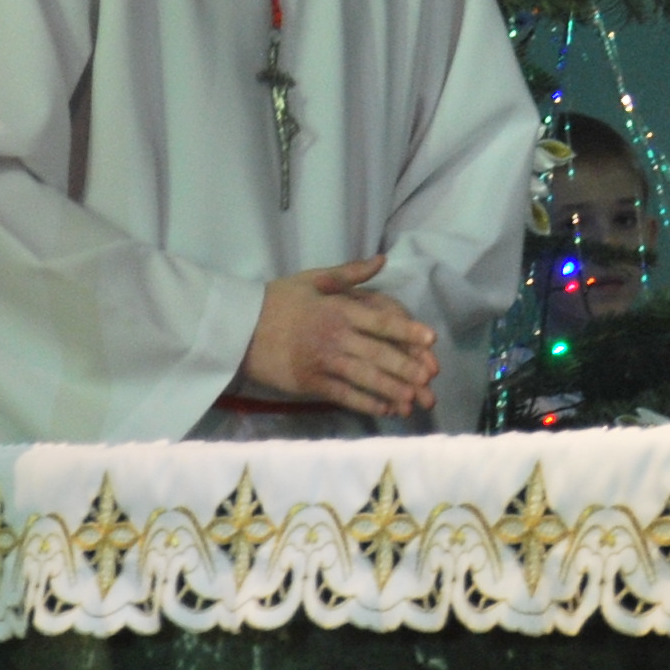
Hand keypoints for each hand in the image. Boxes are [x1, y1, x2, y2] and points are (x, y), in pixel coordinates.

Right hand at [241, 257, 436, 418]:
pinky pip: (343, 395)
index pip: (381, 321)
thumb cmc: (278, 300)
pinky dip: (365, 403)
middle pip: (378, 354)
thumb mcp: (313, 279)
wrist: (238, 326)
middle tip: (430, 379)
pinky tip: (384, 409)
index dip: (408, 331)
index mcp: (339, 309)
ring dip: (392, 390)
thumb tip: (382, 260)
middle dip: (407, 367)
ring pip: (364, 378)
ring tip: (414, 400)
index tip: (431, 339)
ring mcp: (322, 361)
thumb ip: (350, 273)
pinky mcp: (309, 382)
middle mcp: (335, 336)